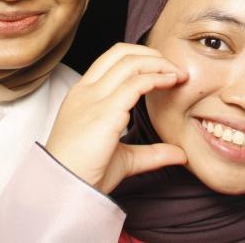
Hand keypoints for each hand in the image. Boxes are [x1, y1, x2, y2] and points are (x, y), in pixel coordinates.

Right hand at [44, 43, 187, 193]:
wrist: (64, 191)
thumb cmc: (86, 176)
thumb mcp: (124, 159)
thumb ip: (151, 153)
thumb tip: (179, 154)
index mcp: (82, 96)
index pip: (110, 59)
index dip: (140, 57)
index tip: (163, 70)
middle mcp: (85, 91)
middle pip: (121, 52)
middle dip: (152, 54)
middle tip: (174, 68)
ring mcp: (93, 98)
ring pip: (130, 62)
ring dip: (159, 64)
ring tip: (178, 75)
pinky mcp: (105, 111)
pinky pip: (135, 83)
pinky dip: (157, 78)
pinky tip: (170, 83)